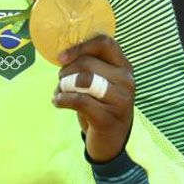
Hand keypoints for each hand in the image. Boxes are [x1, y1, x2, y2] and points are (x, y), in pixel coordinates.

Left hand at [51, 34, 134, 162]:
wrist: (110, 140)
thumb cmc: (99, 102)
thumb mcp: (99, 80)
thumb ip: (89, 64)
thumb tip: (62, 54)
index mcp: (123, 66)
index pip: (105, 42)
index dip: (80, 46)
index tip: (61, 58)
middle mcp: (126, 80)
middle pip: (87, 62)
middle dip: (66, 71)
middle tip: (60, 81)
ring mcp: (120, 100)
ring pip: (83, 79)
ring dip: (63, 84)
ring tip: (59, 91)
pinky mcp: (108, 117)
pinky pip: (78, 100)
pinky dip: (62, 99)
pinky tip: (57, 102)